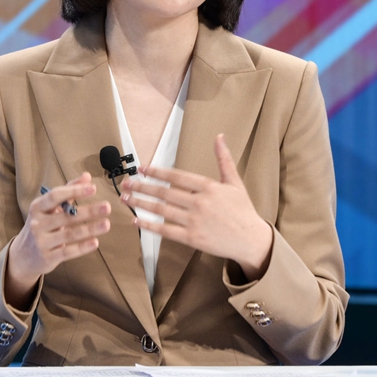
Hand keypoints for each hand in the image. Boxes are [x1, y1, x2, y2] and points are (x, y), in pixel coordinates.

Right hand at [5, 173, 110, 308]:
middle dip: (88, 211)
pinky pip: (68, 251)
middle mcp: (37, 223)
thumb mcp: (48, 208)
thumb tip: (87, 176)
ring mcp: (41, 242)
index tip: (93, 188)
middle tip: (107, 207)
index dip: (75, 191)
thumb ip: (68, 191)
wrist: (21, 256)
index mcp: (37, 207)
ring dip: (90, 229)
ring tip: (106, 224)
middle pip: (66, 216)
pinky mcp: (47, 258)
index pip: (56, 196)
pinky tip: (95, 242)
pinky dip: (82, 247)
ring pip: (69, 234)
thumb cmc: (40, 225)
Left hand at [120, 134, 271, 280]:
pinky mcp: (192, 238)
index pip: (176, 176)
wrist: (251, 240)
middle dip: (142, 187)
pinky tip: (136, 220)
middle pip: (164, 192)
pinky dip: (149, 225)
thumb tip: (219, 136)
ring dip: (140, 203)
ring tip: (125, 198)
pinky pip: (166, 231)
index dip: (157, 171)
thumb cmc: (243, 210)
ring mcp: (194, 221)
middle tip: (125, 183)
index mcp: (208, 187)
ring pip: (161, 210)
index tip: (142, 168)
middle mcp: (199, 202)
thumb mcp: (234, 182)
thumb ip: (224, 159)